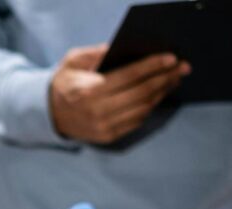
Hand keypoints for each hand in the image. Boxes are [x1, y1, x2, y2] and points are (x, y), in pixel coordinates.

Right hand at [50, 44, 189, 144]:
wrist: (49, 114)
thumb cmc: (65, 83)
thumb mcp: (74, 61)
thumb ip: (98, 53)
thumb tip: (128, 49)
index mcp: (88, 92)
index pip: (128, 77)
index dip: (152, 67)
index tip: (170, 58)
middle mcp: (97, 112)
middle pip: (141, 94)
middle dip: (164, 78)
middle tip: (182, 67)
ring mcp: (104, 127)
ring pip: (143, 108)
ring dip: (162, 93)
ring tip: (174, 79)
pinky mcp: (109, 137)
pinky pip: (137, 120)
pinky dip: (151, 106)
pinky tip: (159, 94)